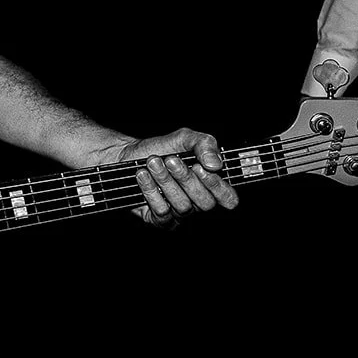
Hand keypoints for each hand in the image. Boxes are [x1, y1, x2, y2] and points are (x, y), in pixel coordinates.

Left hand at [115, 127, 237, 226]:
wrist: (129, 155)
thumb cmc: (161, 148)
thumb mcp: (185, 138)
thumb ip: (205, 144)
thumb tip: (215, 164)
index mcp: (210, 185)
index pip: (229, 198)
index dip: (217, 187)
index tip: (199, 167)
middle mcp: (197, 202)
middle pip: (205, 203)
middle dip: (186, 179)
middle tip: (170, 160)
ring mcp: (179, 212)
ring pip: (183, 206)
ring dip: (165, 181)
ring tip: (152, 163)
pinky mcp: (160, 219)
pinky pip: (162, 212)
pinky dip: (151, 190)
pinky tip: (142, 175)